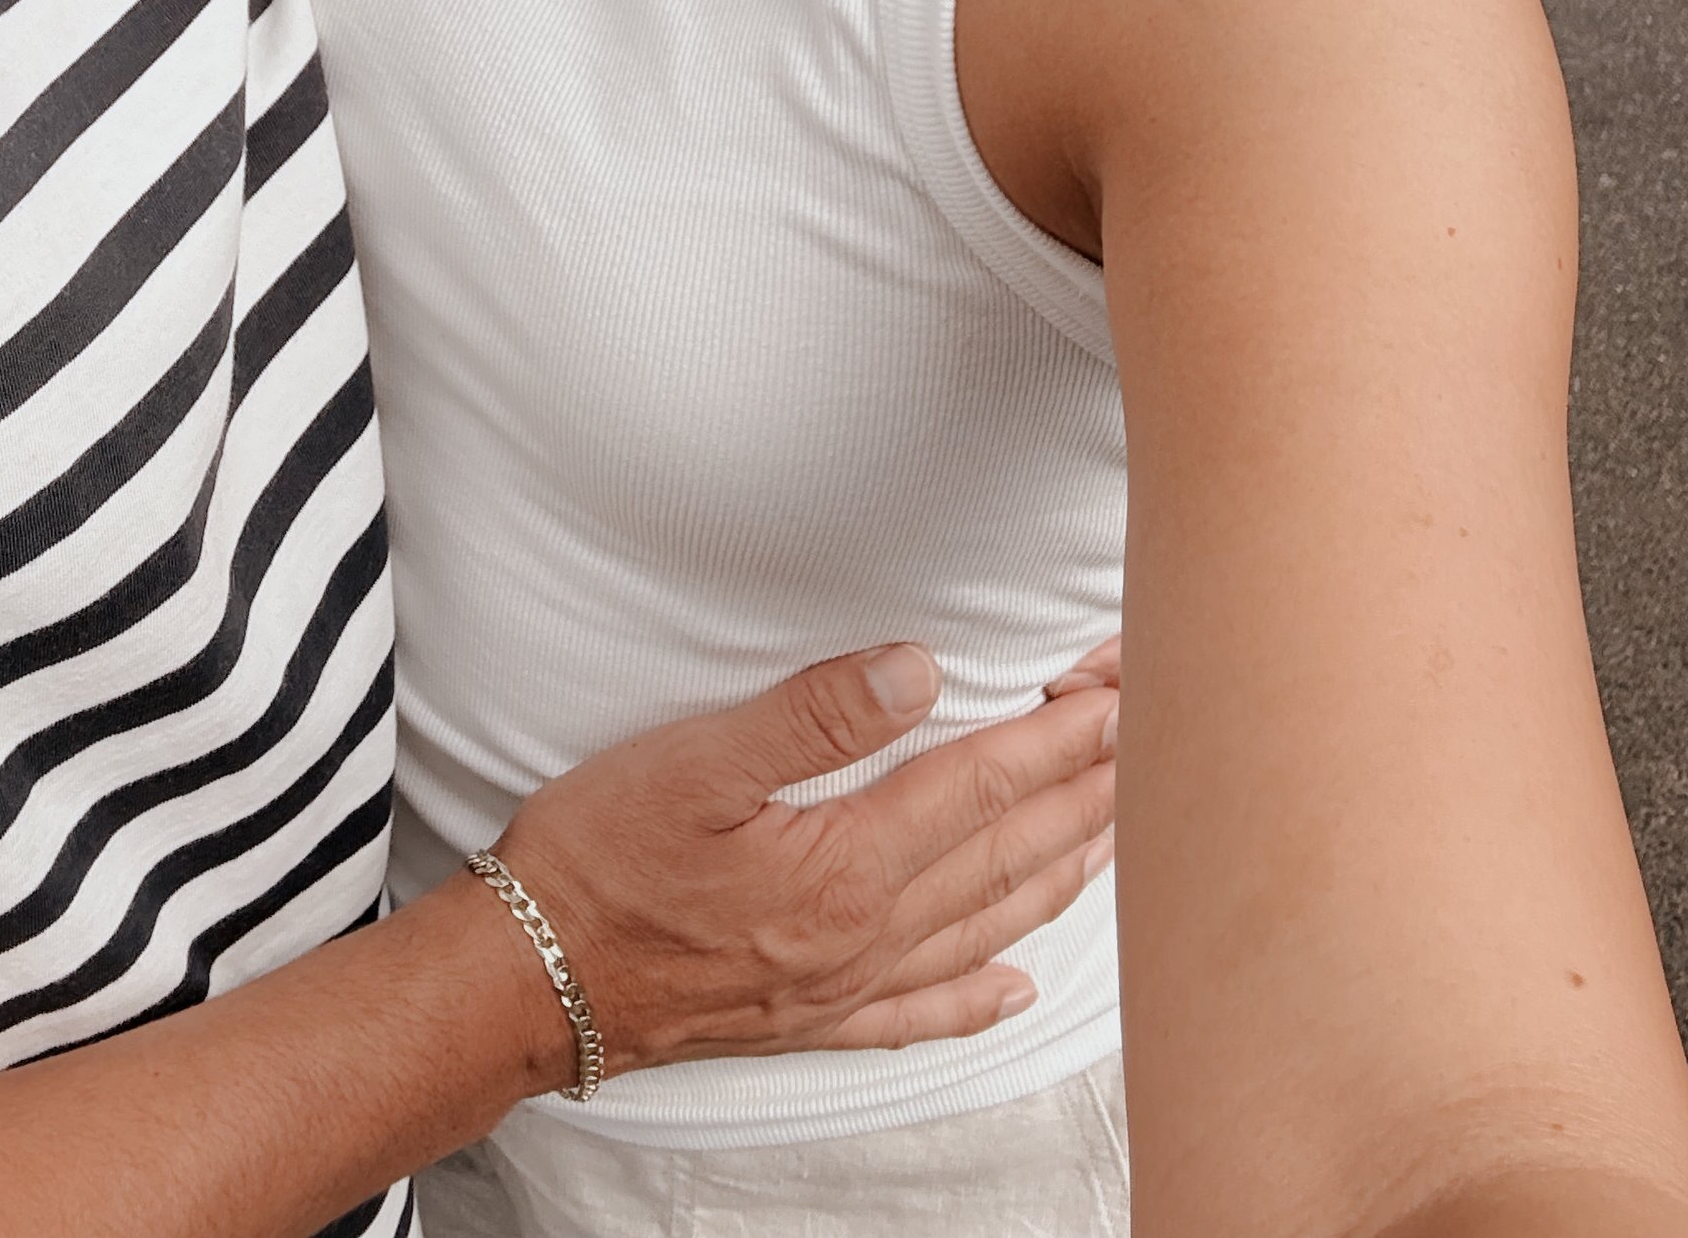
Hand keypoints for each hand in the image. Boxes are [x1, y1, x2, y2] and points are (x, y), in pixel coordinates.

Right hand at [489, 640, 1117, 1079]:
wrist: (532, 979)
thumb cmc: (600, 859)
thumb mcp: (692, 761)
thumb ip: (810, 715)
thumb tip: (916, 670)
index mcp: (845, 866)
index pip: (984, 786)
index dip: (1062, 735)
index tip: (1123, 690)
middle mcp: (863, 936)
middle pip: (1006, 856)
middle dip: (1088, 793)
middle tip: (1155, 742)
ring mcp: (842, 986)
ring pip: (986, 928)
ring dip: (1062, 877)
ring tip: (1120, 833)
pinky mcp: (811, 1018)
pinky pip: (922, 1012)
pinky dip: (982, 998)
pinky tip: (1020, 989)